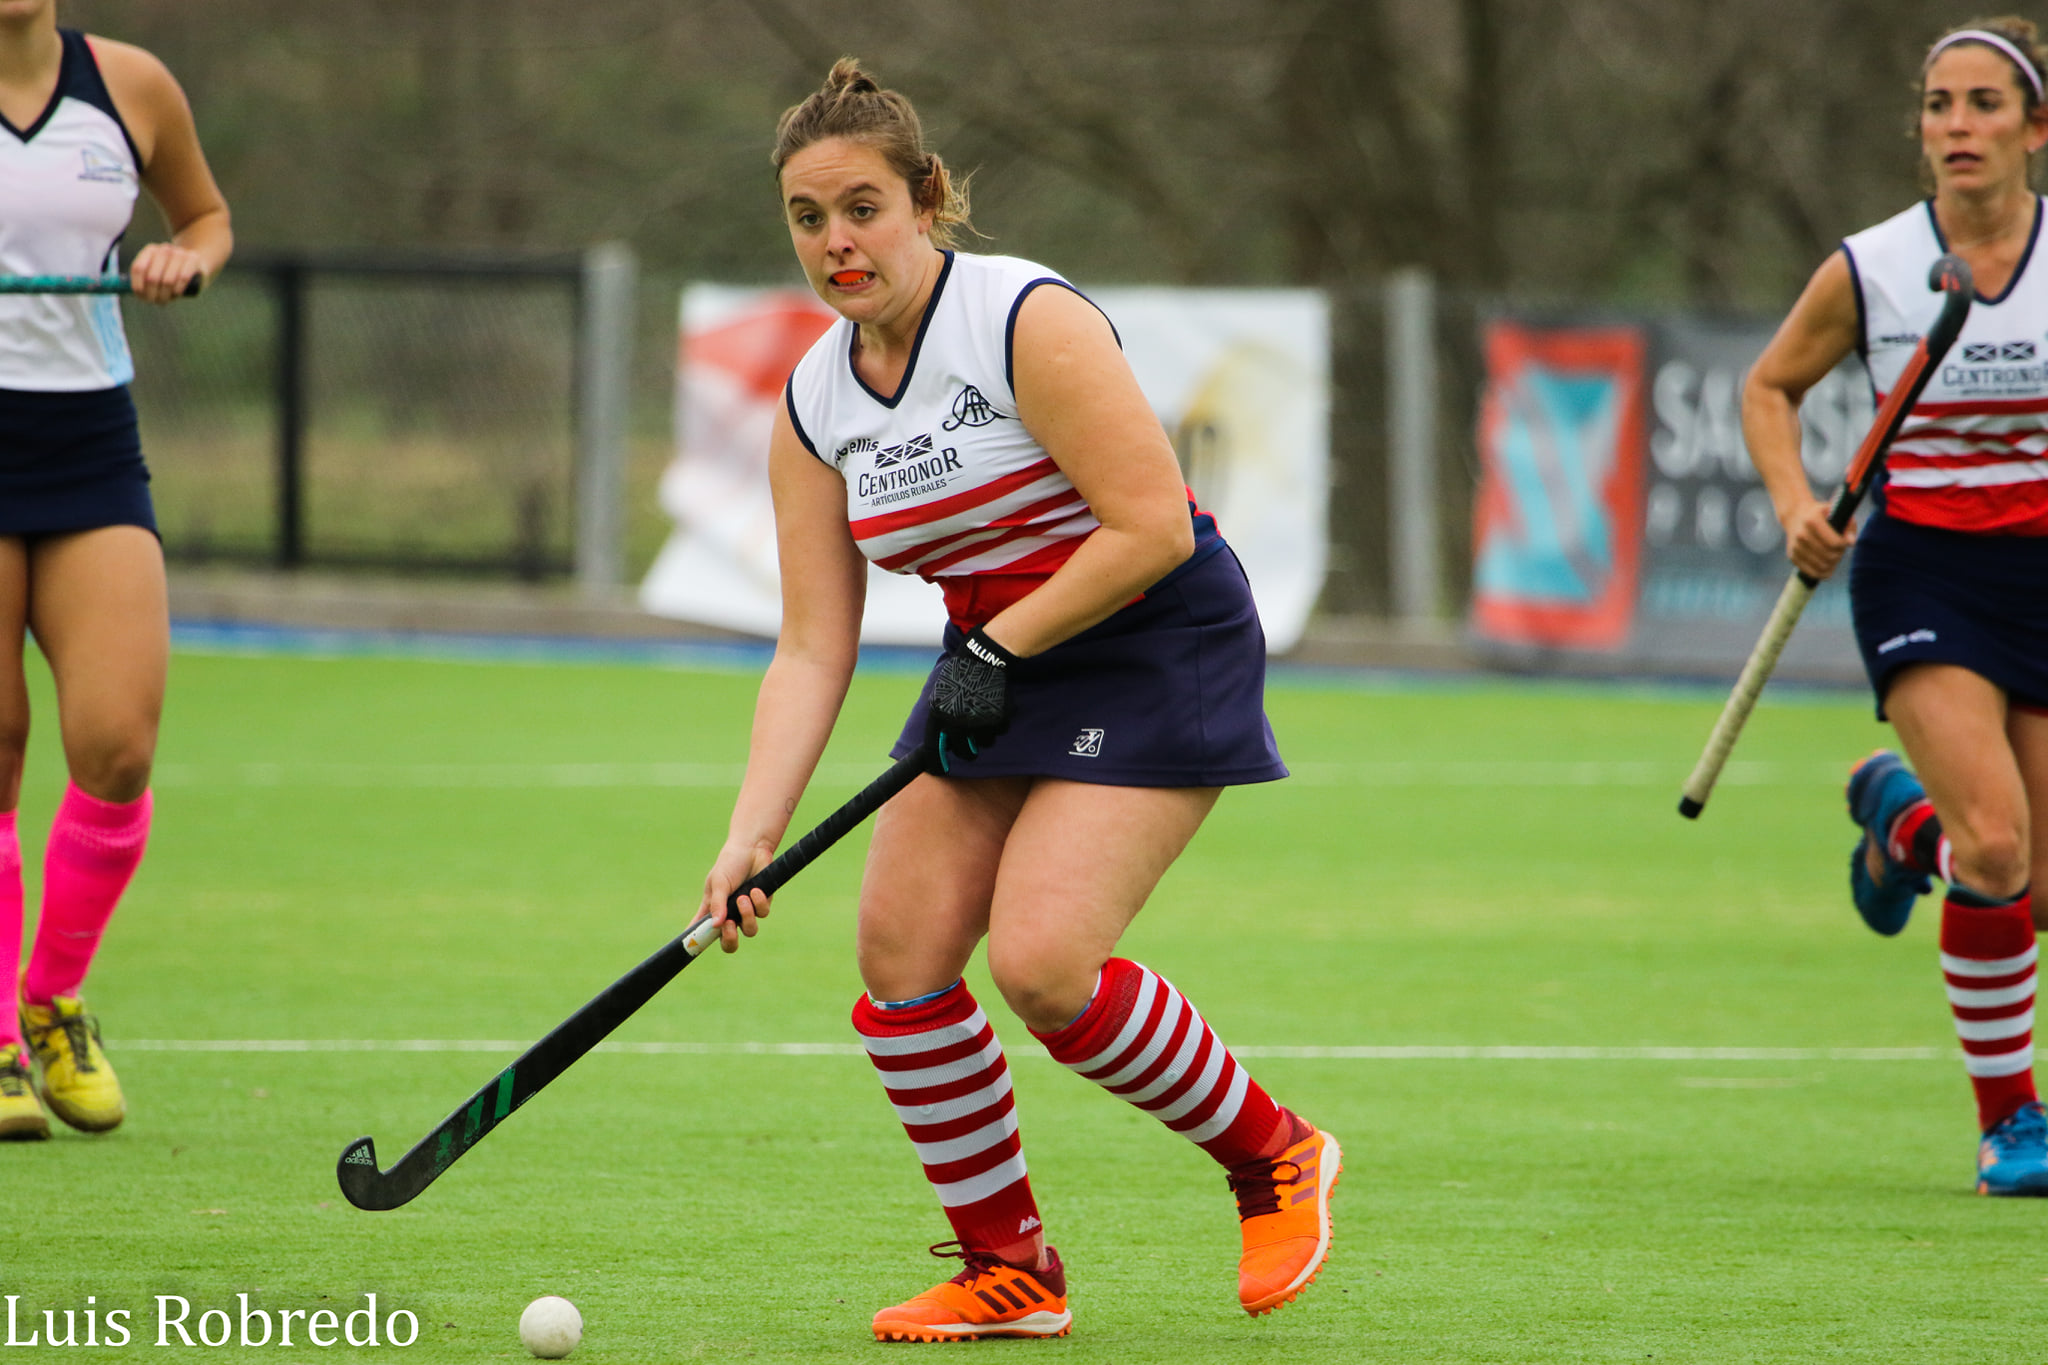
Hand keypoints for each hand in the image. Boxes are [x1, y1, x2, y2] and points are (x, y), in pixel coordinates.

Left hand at [127, 243, 204, 303]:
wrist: (197, 262)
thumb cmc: (172, 272)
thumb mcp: (156, 271)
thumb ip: (142, 279)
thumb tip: (122, 289)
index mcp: (150, 250)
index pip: (138, 269)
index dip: (138, 286)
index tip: (142, 297)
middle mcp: (164, 249)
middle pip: (152, 277)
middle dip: (153, 294)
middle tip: (156, 301)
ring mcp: (180, 253)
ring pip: (167, 280)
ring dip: (166, 295)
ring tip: (166, 299)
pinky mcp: (194, 259)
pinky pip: (183, 278)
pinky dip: (178, 289)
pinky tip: (177, 293)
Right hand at [695, 838, 774, 953]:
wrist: (752, 849)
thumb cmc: (729, 864)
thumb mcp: (718, 882)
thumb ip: (718, 904)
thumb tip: (716, 925)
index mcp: (712, 912)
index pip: (702, 933)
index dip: (698, 944)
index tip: (695, 945)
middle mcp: (729, 916)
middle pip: (729, 943)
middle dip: (730, 940)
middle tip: (730, 926)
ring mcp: (746, 912)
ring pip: (750, 930)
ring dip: (747, 915)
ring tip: (742, 898)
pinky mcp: (762, 904)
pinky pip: (762, 913)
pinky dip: (758, 902)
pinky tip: (754, 889)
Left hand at [922, 627, 1016, 774]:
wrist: (984, 657)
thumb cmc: (960, 675)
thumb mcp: (941, 694)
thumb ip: (940, 718)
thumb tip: (942, 744)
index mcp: (939, 715)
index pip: (933, 747)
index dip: (937, 763)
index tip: (942, 770)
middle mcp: (958, 721)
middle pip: (964, 752)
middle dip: (968, 752)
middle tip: (971, 748)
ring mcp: (980, 720)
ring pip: (986, 743)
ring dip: (985, 735)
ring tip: (983, 715)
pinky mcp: (999, 716)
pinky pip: (1001, 731)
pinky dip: (999, 724)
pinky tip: (995, 707)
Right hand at [1781, 497, 1853, 580]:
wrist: (1796, 515)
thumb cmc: (1822, 515)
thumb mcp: (1837, 513)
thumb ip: (1849, 526)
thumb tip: (1851, 543)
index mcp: (1812, 521)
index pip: (1834, 543)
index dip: (1844, 545)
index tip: (1845, 542)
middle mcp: (1801, 534)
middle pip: (1829, 556)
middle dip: (1839, 555)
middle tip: (1840, 550)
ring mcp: (1795, 547)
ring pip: (1822, 566)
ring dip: (1833, 564)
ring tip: (1835, 558)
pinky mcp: (1792, 556)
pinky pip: (1811, 572)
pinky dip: (1823, 573)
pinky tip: (1829, 569)